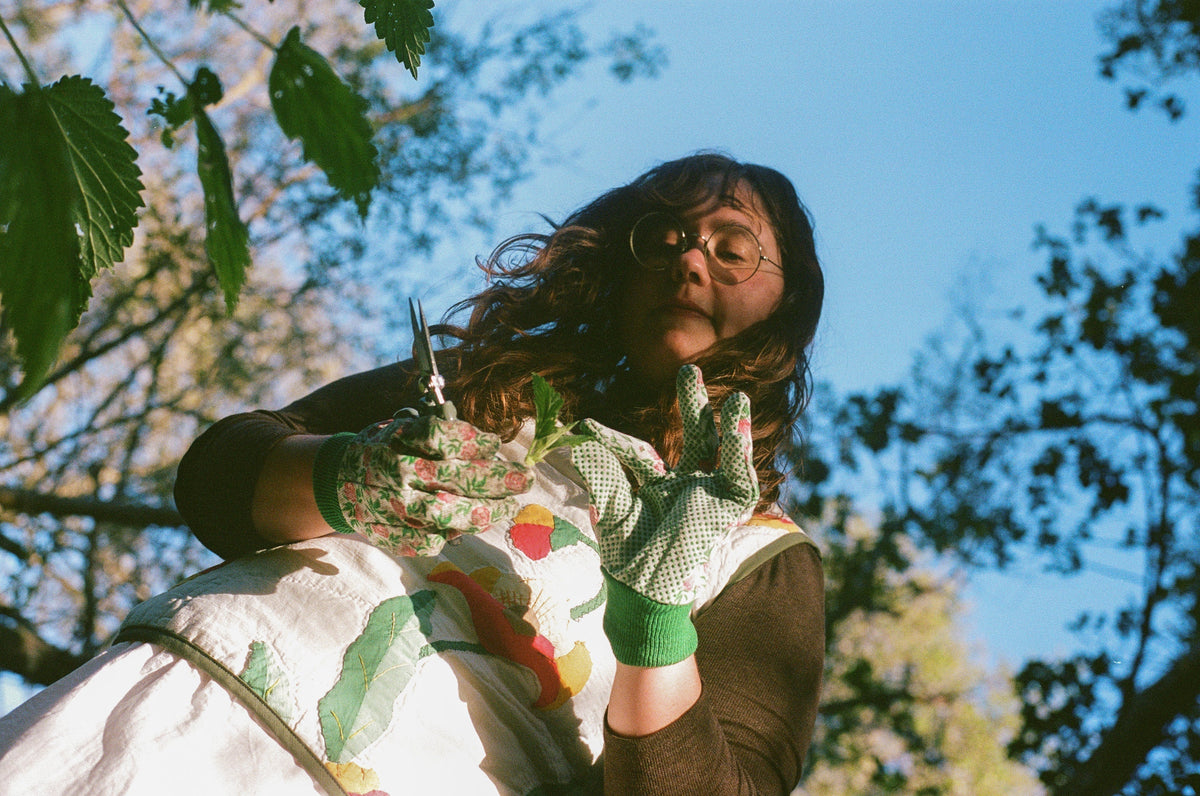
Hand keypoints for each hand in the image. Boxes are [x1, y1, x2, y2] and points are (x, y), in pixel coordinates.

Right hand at [313, 415, 531, 555]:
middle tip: (524, 480)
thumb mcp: (407, 429)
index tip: (496, 446)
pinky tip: (470, 524)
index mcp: (398, 439)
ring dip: (483, 512)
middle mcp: (395, 472)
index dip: (473, 442)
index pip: (442, 438)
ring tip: (507, 508)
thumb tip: (490, 447)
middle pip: (452, 477)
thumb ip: (445, 436)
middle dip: (496, 480)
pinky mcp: (389, 533)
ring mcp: (391, 506)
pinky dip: (452, 533)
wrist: (337, 480)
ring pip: (444, 513)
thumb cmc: (386, 450)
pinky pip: (428, 539)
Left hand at [571, 365, 757, 665]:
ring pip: (721, 451)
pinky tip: (739, 427)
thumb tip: (581, 445)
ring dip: (729, 425)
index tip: (585, 426)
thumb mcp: (613, 513)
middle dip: (693, 403)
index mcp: (657, 484)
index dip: (615, 440)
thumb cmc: (628, 557)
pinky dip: (742, 453)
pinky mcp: (726, 509)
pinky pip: (740, 478)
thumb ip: (603, 478)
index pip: (640, 451)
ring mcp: (707, 494)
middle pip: (695, 435)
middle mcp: (685, 483)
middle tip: (688, 369)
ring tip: (735, 398)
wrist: (646, 592)